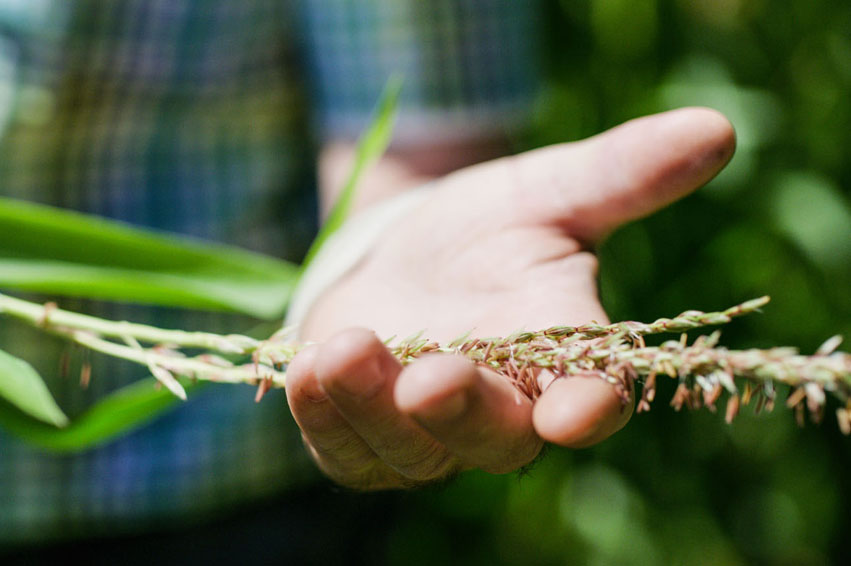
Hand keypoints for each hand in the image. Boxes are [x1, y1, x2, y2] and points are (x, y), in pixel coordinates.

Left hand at [285, 108, 735, 488]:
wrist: (401, 256)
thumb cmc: (483, 234)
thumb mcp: (544, 193)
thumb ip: (620, 175)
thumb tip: (715, 128)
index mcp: (556, 354)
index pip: (589, 395)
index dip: (587, 407)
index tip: (576, 412)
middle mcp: (497, 407)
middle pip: (495, 438)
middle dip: (466, 411)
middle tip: (437, 377)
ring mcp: (424, 431)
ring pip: (409, 447)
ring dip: (376, 406)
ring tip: (347, 348)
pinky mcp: (360, 436)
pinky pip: (343, 446)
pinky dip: (324, 411)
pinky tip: (307, 367)